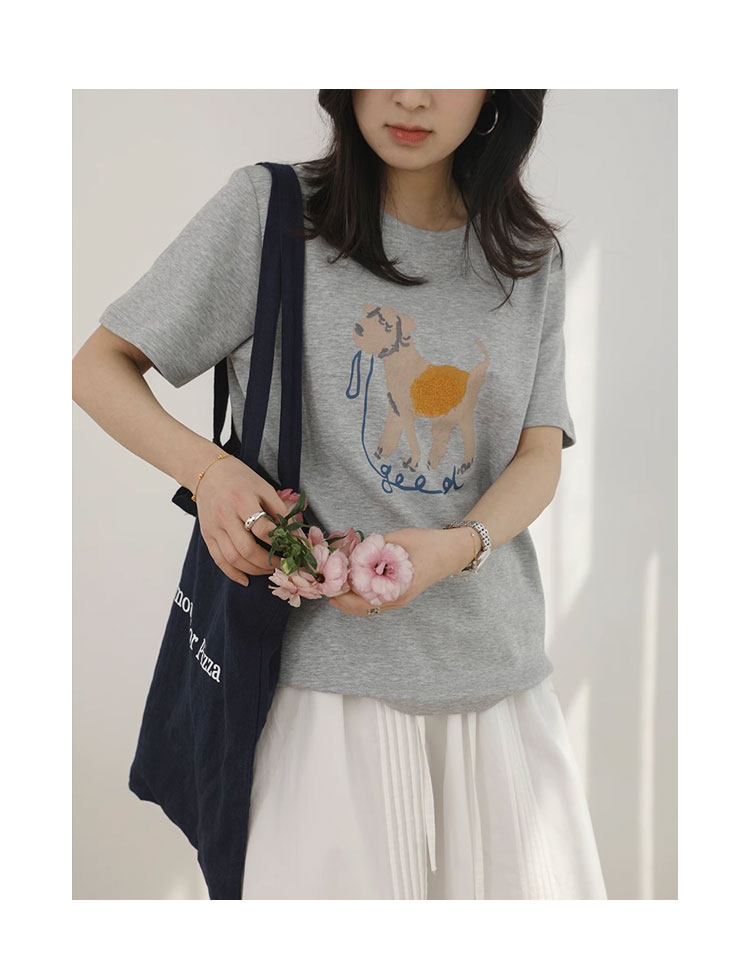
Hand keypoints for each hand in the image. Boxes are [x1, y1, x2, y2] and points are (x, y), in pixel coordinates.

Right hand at [194, 455, 295, 586]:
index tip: (292, 549)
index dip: (280, 542)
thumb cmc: (240, 478)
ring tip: (269, 570)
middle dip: (268, 562)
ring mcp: (214, 528)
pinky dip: (233, 573)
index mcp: (242, 500)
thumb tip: (296, 536)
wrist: (207, 472)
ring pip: (233, 559)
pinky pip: (219, 560)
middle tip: (284, 565)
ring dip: (255, 570)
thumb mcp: (264, 487)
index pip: (262, 529)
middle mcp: (225, 516)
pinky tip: (246, 580)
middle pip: (247, 549)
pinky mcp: (207, 536)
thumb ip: (280, 511)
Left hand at [328, 527, 468, 616]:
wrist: (451, 551)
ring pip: (368, 608)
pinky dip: (361, 599)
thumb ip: (374, 548)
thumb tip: (351, 553)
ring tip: (335, 589)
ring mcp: (399, 599)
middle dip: (342, 600)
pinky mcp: (400, 595)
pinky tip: (352, 588)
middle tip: (326, 589)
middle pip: (362, 609)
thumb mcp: (397, 541)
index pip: (362, 599)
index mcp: (396, 588)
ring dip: (350, 601)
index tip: (328, 584)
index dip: (342, 593)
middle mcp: (396, 599)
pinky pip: (375, 603)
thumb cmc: (427, 544)